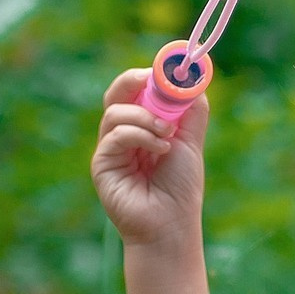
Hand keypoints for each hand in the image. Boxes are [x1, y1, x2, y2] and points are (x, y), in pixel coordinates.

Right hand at [91, 67, 207, 246]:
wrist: (172, 224)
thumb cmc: (180, 186)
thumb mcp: (190, 141)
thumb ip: (190, 110)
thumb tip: (192, 79)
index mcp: (142, 125)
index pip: (137, 90)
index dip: (150, 76)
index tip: (170, 70)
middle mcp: (123, 134)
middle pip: (116, 93)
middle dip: (133, 81)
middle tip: (151, 80)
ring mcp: (110, 149)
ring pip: (116, 112)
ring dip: (145, 117)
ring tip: (167, 135)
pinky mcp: (102, 164)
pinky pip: (115, 135)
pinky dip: (140, 135)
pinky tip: (161, 149)